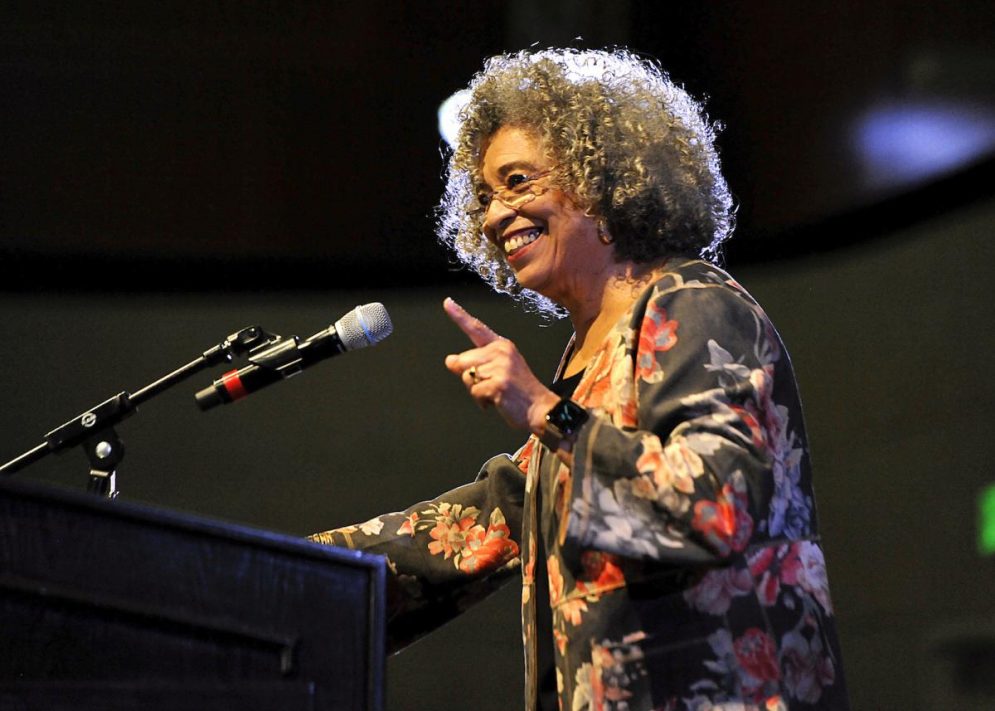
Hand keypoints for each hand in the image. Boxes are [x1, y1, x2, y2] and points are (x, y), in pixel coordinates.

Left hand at [443, 298, 559, 433]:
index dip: (460, 316)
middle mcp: (501, 352)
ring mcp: (501, 367)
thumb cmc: (519, 391)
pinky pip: (475, 391)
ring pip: (467, 377)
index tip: (447, 303)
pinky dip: (482, 401)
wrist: (540, 408)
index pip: (477, 329)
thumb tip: (450, 360)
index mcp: (502, 345)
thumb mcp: (498, 371)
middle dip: (469, 377)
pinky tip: (497, 401)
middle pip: (463, 361)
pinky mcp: (499, 383)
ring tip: (496, 393)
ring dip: (476, 391)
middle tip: (491, 385)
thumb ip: (475, 363)